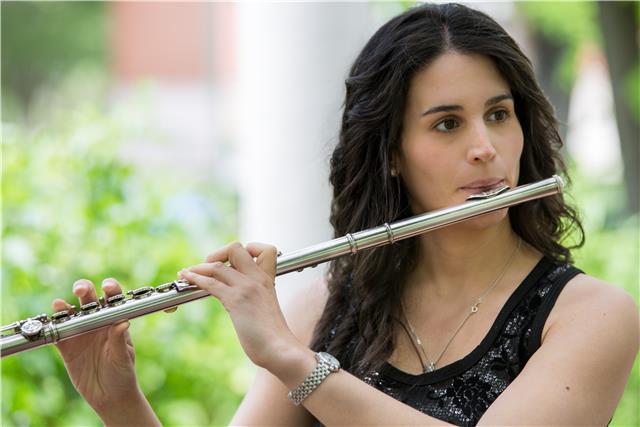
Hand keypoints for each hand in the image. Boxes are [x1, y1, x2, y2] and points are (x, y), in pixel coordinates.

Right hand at [52, 278, 143, 417]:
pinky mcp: (67, 346)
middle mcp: (97, 322)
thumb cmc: (122, 374)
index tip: (106, 286)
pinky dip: (53, 326)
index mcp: (115, 320)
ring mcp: (81, 333)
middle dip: (84, 289)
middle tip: (80, 290)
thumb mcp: (123, 358)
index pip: (113, 299)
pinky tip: (51, 322)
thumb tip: (123, 322)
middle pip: (89, 299)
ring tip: (60, 305)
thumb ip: (119, 341)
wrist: (109, 397)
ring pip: (71, 313)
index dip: (110, 288)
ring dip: (64, 306)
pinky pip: (57, 333)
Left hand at [179, 242, 307, 372]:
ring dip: (198, 267)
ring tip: (187, 272)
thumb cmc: (274, 336)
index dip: (246, 250)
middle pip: (235, 248)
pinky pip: (211, 282)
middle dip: (217, 253)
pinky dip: (194, 278)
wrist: (280, 349)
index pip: (262, 249)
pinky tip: (186, 277)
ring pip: (217, 265)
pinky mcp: (236, 300)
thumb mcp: (267, 308)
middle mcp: (258, 278)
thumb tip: (242, 304)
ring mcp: (247, 287)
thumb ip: (257, 298)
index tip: (233, 262)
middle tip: (208, 266)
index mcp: (267, 279)